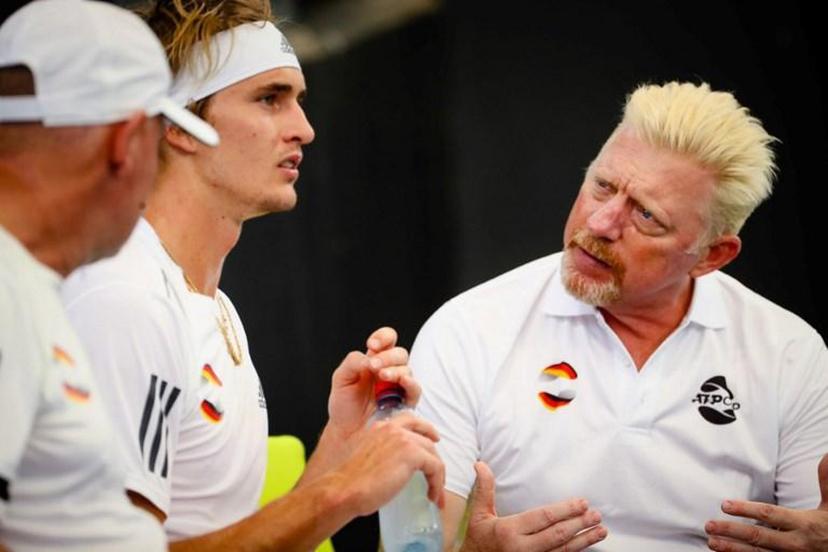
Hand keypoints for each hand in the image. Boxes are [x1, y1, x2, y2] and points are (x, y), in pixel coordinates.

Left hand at [327, 327, 419, 438]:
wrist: (346, 432)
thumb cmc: (344, 405)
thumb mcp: (341, 379)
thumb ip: (352, 362)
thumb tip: (370, 358)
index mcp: (375, 360)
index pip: (387, 339)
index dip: (383, 337)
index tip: (371, 345)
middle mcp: (390, 370)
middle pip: (399, 353)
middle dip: (387, 357)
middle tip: (374, 366)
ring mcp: (399, 386)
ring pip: (407, 369)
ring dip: (395, 370)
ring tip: (382, 376)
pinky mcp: (406, 402)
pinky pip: (415, 389)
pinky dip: (411, 383)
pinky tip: (402, 381)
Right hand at [333, 410, 444, 515]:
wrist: (345, 489)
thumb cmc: (351, 482)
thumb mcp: (368, 457)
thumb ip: (384, 452)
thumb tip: (399, 464)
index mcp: (380, 426)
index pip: (409, 420)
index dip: (424, 429)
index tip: (433, 438)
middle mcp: (393, 428)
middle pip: (425, 436)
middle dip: (435, 453)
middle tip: (439, 469)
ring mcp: (404, 439)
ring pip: (433, 453)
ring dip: (438, 474)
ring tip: (435, 492)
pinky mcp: (412, 454)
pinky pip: (435, 467)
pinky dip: (437, 483)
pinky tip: (432, 495)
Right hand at [460, 462, 606, 551]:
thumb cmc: (478, 539)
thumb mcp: (479, 514)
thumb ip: (484, 489)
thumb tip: (480, 464)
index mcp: (509, 531)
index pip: (543, 518)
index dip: (564, 510)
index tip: (581, 503)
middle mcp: (522, 549)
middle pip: (557, 535)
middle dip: (579, 524)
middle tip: (596, 515)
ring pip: (562, 551)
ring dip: (584, 541)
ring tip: (600, 530)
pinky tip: (586, 545)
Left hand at [705, 454, 827, 550]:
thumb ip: (826, 482)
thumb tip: (825, 455)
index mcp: (804, 524)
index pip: (770, 515)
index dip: (746, 509)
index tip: (724, 505)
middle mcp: (795, 544)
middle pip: (758, 537)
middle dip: (732, 532)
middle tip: (709, 525)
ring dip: (733, 549)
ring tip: (712, 542)